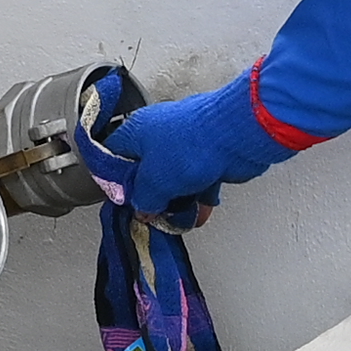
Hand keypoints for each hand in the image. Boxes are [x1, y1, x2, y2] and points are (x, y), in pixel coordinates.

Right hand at [104, 84, 271, 220]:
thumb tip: (142, 208)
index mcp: (136, 131)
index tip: (121, 201)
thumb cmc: (191, 146)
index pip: (113, 155)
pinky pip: (198, 181)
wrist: (237, 135)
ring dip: (176, 201)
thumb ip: (143, 199)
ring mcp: (186, 144)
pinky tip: (198, 214)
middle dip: (150, 196)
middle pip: (146, 171)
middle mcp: (159, 134)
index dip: (114, 180)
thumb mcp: (153, 182)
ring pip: (174, 178)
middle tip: (150, 214)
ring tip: (176, 219)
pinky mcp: (210, 155)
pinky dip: (198, 198)